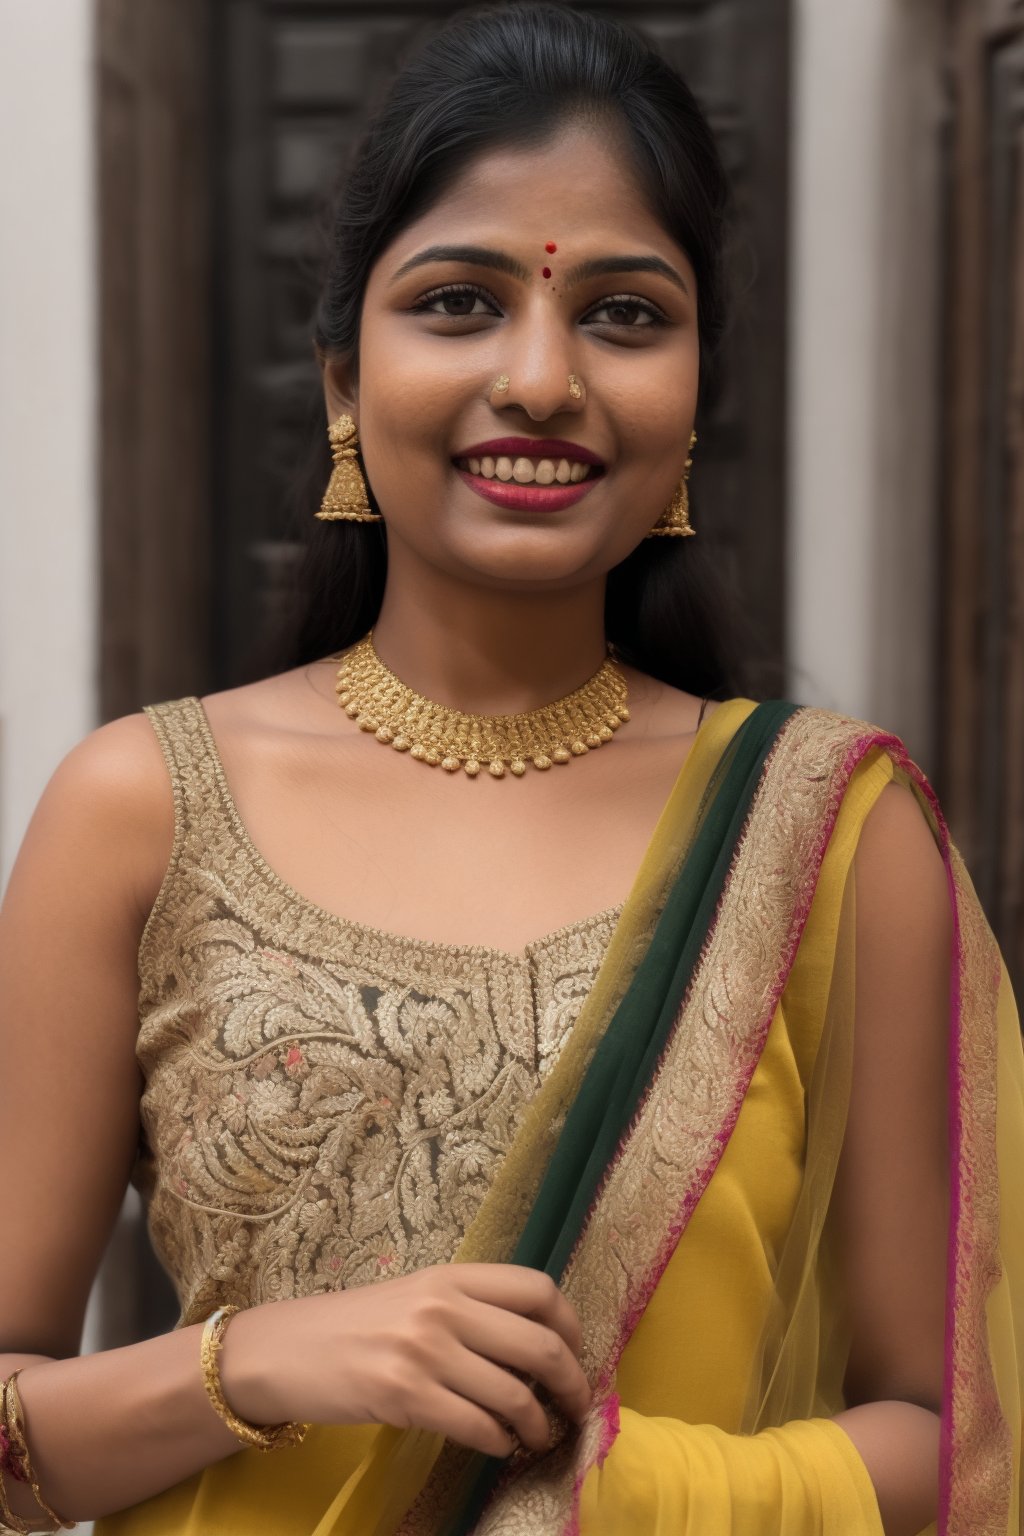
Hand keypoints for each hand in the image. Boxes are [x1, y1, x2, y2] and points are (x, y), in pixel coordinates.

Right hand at [221, 1264, 592, 1458]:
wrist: (286, 1349)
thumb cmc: (356, 1325)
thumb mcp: (416, 1297)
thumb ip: (469, 1308)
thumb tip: (535, 1343)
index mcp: (451, 1276)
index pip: (537, 1290)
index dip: (571, 1325)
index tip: (576, 1353)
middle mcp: (443, 1307)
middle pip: (540, 1343)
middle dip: (571, 1382)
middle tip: (575, 1405)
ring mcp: (424, 1351)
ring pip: (513, 1393)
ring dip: (536, 1423)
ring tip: (536, 1434)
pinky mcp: (404, 1396)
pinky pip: (477, 1426)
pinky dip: (499, 1442)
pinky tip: (498, 1445)